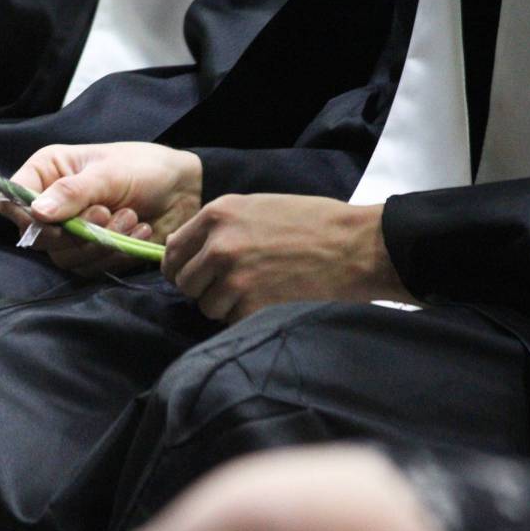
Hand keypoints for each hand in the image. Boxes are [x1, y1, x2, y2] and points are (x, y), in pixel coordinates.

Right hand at [0, 143, 201, 275]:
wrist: (183, 188)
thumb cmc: (144, 166)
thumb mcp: (108, 173)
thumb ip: (73, 193)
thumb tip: (37, 214)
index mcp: (47, 173)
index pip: (12, 202)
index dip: (27, 218)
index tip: (54, 221)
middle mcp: (53, 205)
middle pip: (39, 238)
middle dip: (75, 232)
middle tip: (105, 213)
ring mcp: (72, 231)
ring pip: (65, 257)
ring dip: (100, 242)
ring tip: (130, 218)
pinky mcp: (94, 252)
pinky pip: (91, 267)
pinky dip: (115, 253)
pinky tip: (139, 231)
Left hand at [162, 194, 414, 322]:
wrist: (357, 247)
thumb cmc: (313, 223)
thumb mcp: (257, 208)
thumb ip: (219, 227)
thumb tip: (186, 252)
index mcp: (217, 215)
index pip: (172, 250)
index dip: (180, 266)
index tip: (190, 274)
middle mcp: (218, 246)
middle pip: (185, 283)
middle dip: (204, 288)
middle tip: (234, 285)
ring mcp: (233, 279)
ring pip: (206, 306)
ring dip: (226, 305)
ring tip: (260, 290)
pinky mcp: (251, 307)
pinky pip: (230, 322)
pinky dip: (246, 318)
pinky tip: (271, 301)